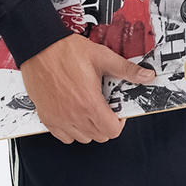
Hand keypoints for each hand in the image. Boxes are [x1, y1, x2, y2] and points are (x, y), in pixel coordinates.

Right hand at [20, 34, 154, 144]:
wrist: (38, 47)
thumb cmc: (66, 51)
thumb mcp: (102, 56)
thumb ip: (126, 70)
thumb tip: (147, 76)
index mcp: (90, 103)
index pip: (112, 131)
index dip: (119, 123)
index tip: (116, 112)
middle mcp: (75, 116)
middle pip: (100, 136)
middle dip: (105, 124)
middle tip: (102, 107)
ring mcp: (60, 119)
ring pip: (83, 138)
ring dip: (89, 128)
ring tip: (88, 109)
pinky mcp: (48, 119)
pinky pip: (65, 137)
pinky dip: (72, 130)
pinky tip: (73, 114)